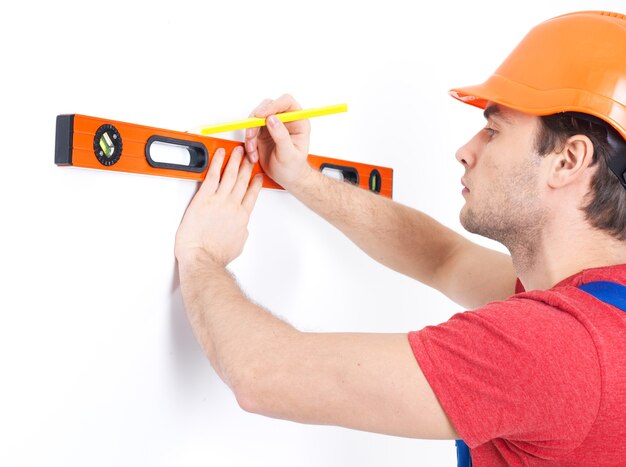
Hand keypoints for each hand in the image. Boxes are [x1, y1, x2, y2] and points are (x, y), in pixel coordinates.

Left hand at [175, 146, 262, 267]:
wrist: (203, 258)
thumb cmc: (216, 256)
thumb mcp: (237, 245)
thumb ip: (241, 232)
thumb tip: (241, 229)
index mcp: (241, 218)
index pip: (252, 195)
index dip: (255, 183)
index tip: (257, 176)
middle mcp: (232, 206)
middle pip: (243, 181)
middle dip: (247, 166)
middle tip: (250, 156)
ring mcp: (219, 201)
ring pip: (230, 174)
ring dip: (235, 160)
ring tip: (238, 150)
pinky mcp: (204, 198)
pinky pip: (213, 175)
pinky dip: (217, 162)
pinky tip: (220, 154)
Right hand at [244, 94, 311, 188]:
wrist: (286, 178)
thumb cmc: (293, 167)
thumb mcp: (289, 154)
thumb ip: (281, 136)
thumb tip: (272, 119)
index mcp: (298, 121)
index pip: (287, 102)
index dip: (274, 105)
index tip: (262, 114)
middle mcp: (285, 120)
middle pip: (268, 106)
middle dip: (257, 120)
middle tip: (251, 133)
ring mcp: (273, 125)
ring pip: (256, 118)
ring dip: (251, 133)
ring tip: (253, 149)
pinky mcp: (262, 132)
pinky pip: (250, 130)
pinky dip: (249, 141)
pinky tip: (253, 153)